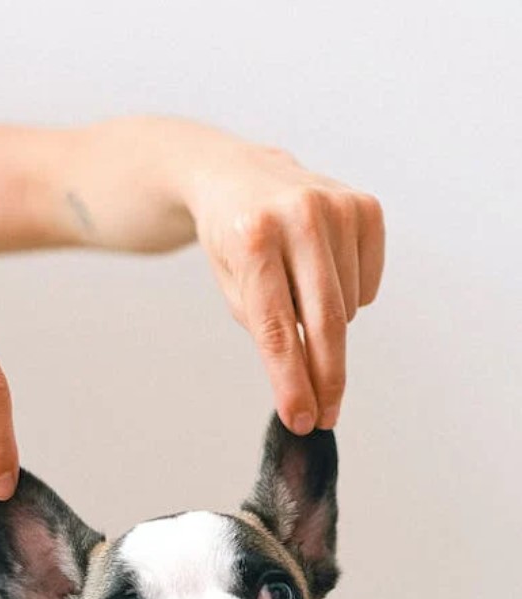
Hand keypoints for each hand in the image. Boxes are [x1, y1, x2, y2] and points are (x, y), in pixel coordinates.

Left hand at [188, 142, 384, 432]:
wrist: (237, 175)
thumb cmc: (233, 240)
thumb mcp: (232, 286)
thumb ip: (268, 329)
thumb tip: (309, 383)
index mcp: (252, 238)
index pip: (276, 328)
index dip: (291, 381)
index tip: (303, 420)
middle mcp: (297, 215)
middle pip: (324, 321)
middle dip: (326, 378)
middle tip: (326, 415)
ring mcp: (336, 205)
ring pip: (348, 308)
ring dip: (327, 324)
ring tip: (298, 291)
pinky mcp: (365, 206)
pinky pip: (369, 285)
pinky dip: (350, 296)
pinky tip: (322, 271)